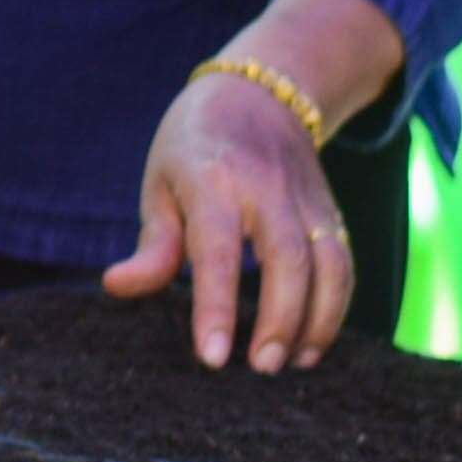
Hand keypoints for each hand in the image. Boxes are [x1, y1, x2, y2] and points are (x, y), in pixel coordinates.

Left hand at [103, 68, 349, 371]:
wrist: (259, 94)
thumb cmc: (192, 146)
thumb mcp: (159, 182)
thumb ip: (152, 244)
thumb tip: (117, 287)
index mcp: (212, 180)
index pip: (217, 250)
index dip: (216, 306)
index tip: (211, 356)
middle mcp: (266, 190)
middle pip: (287, 260)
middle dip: (280, 319)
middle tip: (260, 367)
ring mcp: (306, 200)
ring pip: (328, 265)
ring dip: (317, 321)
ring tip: (291, 362)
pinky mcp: (332, 212)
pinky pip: (344, 263)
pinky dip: (338, 306)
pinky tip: (313, 341)